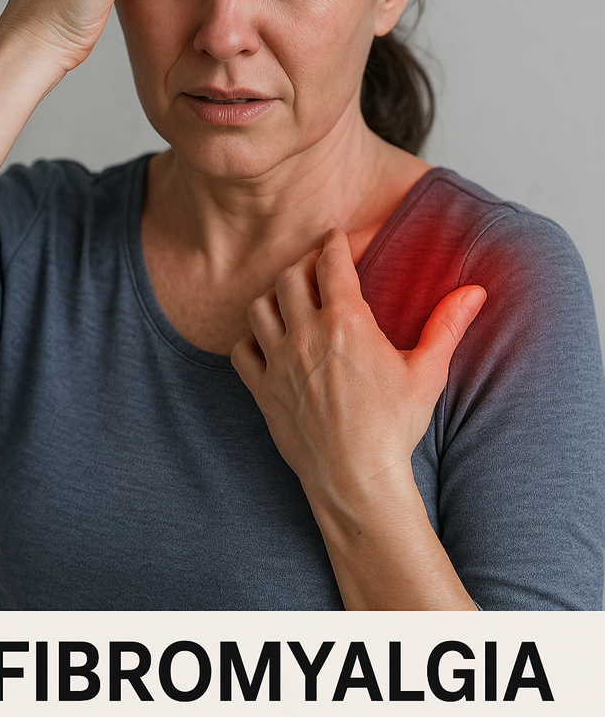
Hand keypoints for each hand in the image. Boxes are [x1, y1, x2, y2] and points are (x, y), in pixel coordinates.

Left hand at [231, 228, 486, 507]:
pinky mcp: (262, 389)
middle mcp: (305, 335)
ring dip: (275, 297)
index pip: (331, 262)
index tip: (339, 238)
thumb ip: (447, 325)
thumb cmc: (394, 427)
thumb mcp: (427, 372)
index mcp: (345, 322)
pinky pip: (241, 349)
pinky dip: (250, 338)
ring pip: (260, 307)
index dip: (336, 244)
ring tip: (292, 298)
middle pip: (290, 276)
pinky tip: (267, 340)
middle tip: (319, 265)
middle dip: (305, 263)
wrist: (356, 479)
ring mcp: (278, 362)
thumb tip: (476, 291)